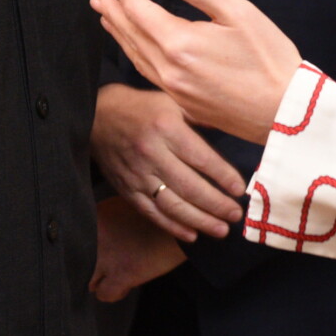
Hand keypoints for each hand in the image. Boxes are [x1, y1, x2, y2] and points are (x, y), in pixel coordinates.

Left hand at [90, 195, 186, 302]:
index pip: (78, 238)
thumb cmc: (163, 212)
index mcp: (96, 215)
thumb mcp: (131, 203)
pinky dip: (113, 292)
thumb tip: (107, 228)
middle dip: (93, 261)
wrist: (186, 222)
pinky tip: (125, 285)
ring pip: (87, 278)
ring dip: (100, 278)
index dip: (92, 243)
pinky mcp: (122, 274)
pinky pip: (104, 294)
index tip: (104, 245)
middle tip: (111, 259)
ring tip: (116, 273)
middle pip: (80, 258)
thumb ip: (113, 216)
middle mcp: (95, 236)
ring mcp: (107, 257)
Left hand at [91, 0, 301, 144]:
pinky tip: (139, 52)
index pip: (140, 12)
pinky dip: (137, 57)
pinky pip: (151, 75)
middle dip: (114, 14)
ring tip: (110, 21)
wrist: (287, 112)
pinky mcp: (186, 105)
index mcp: (180, 45)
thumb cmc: (270, 61)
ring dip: (121, 36)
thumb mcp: (238, 13)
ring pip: (138, 58)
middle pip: (132, 36)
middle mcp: (170, 71)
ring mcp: (176, 91)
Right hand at [92, 84, 244, 240]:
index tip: (239, 189)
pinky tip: (192, 234)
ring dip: (199, 221)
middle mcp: (152, 154)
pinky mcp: (127, 190)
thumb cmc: (142, 107)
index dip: (223, 176)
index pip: (201, 158)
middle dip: (216, 204)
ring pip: (172, 205)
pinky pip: (152, 213)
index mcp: (166, 128)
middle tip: (235, 215)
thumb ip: (199, 118)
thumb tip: (229, 128)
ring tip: (221, 230)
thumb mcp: (172, 102)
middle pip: (189, 186)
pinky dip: (173, 226)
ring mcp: (138, 175)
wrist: (96, 117)